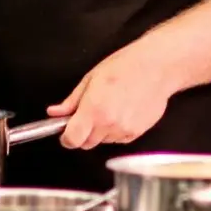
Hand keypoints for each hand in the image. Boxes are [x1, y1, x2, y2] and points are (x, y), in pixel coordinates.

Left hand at [48, 45, 172, 149]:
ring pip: (103, 141)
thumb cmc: (125, 67)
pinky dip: (117, 130)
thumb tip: (54, 112)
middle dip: (84, 132)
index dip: (66, 137)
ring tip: (111, 107)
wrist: (156, 68)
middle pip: (86, 143)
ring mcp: (123, 131)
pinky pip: (119, 139)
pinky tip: (124, 111)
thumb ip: (72, 101)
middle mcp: (108, 124)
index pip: (72, 140)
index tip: (66, 131)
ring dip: (102, 130)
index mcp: (93, 109)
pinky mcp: (136, 134)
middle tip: (91, 112)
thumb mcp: (91, 78)